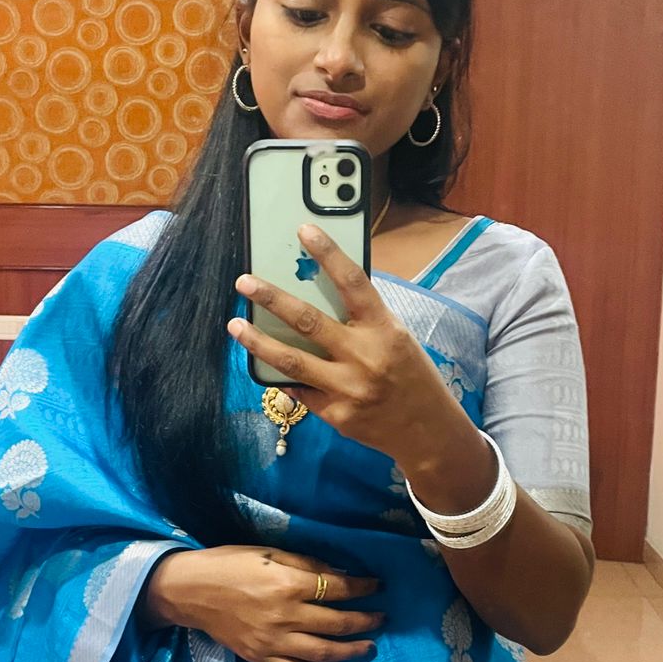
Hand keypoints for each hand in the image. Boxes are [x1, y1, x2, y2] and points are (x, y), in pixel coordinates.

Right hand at [144, 545, 383, 661]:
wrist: (189, 591)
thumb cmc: (228, 563)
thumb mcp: (268, 553)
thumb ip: (306, 564)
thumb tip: (341, 575)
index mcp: (287, 585)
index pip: (337, 589)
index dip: (363, 588)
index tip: (378, 587)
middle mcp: (284, 617)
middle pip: (337, 624)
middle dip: (365, 621)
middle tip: (381, 619)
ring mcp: (273, 643)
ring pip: (323, 653)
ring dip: (351, 651)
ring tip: (368, 647)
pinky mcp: (261, 658)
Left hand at [226, 223, 455, 457]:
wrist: (428, 431)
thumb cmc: (412, 376)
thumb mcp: (397, 338)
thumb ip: (363, 319)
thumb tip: (318, 293)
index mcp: (384, 329)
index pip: (353, 282)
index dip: (328, 253)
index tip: (304, 231)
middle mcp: (365, 356)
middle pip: (309, 320)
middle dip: (271, 298)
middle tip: (244, 283)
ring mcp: (347, 388)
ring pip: (291, 360)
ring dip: (257, 341)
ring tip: (235, 326)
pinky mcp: (335, 415)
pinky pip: (299, 390)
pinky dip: (283, 377)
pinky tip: (268, 368)